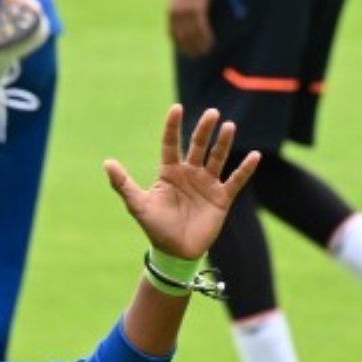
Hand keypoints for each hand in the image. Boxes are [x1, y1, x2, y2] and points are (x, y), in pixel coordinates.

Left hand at [104, 104, 259, 259]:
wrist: (175, 252)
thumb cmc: (155, 227)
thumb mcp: (138, 205)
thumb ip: (123, 184)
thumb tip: (107, 163)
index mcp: (169, 172)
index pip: (171, 144)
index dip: (173, 127)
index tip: (176, 109)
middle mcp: (190, 173)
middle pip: (198, 146)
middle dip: (204, 129)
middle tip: (212, 113)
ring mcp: (207, 184)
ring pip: (217, 158)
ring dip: (223, 143)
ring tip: (228, 126)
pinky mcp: (222, 197)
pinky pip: (235, 180)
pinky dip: (245, 169)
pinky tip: (254, 155)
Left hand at [168, 0, 214, 57]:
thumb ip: (183, 11)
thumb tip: (188, 25)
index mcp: (170, 12)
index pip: (172, 33)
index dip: (179, 44)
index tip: (185, 51)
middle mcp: (176, 13)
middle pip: (182, 36)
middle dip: (190, 48)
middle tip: (197, 56)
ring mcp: (185, 12)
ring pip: (193, 34)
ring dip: (200, 45)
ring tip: (206, 51)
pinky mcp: (196, 9)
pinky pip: (201, 27)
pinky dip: (206, 37)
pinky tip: (210, 42)